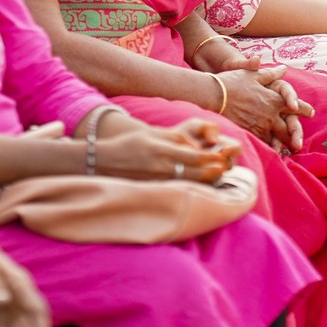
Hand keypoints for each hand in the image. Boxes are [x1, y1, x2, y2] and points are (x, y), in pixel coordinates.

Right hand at [95, 121, 236, 182]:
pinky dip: (190, 189)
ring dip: (205, 182)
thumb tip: (197, 147)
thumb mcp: (152, 134)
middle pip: (195, 173)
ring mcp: (157, 182)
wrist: (102, 163)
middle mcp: (161, 168)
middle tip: (224, 169)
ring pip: (189, 184)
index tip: (222, 157)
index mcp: (162, 151)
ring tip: (215, 177)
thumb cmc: (129, 145)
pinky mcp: (153, 191)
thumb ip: (176, 139)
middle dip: (213, 172)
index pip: (194, 157)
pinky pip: (177, 192)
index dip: (211, 158)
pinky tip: (197, 187)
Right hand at [209, 62, 312, 150]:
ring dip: (280, 144)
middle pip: (289, 128)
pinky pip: (261, 144)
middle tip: (298, 143)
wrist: (212, 96)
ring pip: (275, 139)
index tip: (310, 112)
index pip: (295, 105)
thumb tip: (283, 69)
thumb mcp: (252, 74)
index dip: (304, 109)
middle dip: (295, 135)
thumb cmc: (232, 82)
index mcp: (274, 100)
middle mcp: (270, 115)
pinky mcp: (249, 135)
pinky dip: (265, 147)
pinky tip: (265, 150)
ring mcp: (260, 127)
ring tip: (283, 150)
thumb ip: (270, 74)